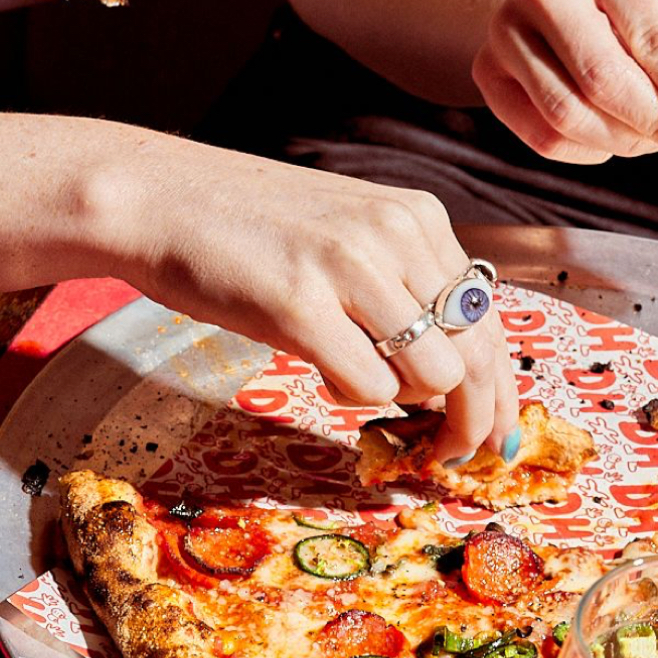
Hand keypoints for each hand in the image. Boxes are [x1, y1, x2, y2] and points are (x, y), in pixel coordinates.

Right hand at [107, 139, 517, 460]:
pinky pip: (368, 387)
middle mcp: (397, 234)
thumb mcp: (346, 240)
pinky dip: (352, 399)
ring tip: (354, 385)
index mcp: (417, 217)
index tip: (495, 434)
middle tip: (448, 457)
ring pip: (432, 375)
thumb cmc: (247, 231)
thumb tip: (445, 378)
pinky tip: (320, 374)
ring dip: (402, 405)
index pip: (488, 319)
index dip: (498, 389)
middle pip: (475, 354)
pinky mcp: (300, 304)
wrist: (159, 200)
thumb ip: (401, 291)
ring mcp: (351, 267)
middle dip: (471, 421)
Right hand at [471, 0, 657, 178]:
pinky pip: (541, 138)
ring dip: (621, 143)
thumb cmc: (630, 4)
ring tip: (649, 137)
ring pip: (568, 117)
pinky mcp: (485, 71)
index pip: (654, 40)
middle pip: (604, 82)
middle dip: (656, 128)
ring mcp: (504, 28)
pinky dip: (586, 151)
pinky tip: (606, 135)